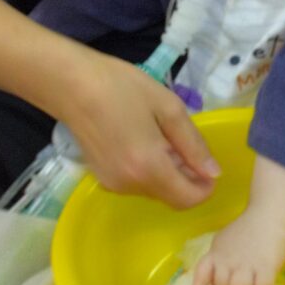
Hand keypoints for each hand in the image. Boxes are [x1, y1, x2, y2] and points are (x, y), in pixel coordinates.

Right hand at [60, 51, 220, 208]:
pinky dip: (148, 170)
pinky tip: (141, 140)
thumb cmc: (121, 87)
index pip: (188, 199)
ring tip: (160, 135)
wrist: (70, 85)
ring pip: (155, 191)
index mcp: (149, 167)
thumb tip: (213, 173)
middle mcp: (130, 185)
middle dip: (186, 177)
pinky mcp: (102, 179)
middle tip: (183, 142)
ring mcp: (113, 184)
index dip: (205, 187)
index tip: (208, 165)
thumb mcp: (168, 107)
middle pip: (172, 197)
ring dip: (167, 172)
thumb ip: (193, 144)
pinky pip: (137, 183)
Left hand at [191, 209, 284, 284]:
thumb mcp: (225, 242)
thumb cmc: (247, 230)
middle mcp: (227, 260)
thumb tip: (219, 281)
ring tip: (254, 282)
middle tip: (243, 280)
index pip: (200, 277)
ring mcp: (246, 264)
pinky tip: (265, 281)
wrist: (268, 215)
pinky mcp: (265, 267)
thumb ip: (220, 259)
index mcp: (215, 254)